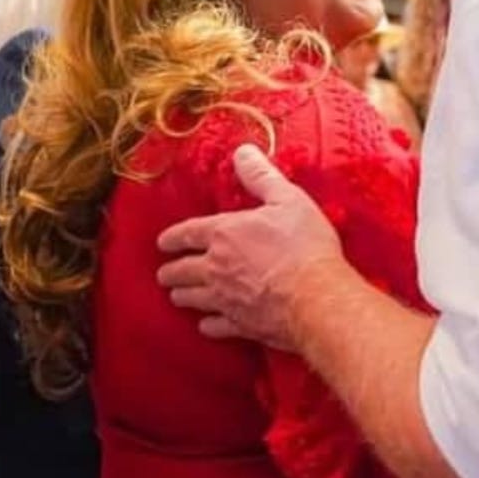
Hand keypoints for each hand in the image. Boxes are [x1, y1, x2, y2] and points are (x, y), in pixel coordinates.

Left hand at [156, 144, 346, 347]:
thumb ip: (261, 176)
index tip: (162, 242)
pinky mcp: (239, 325)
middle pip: (181, 271)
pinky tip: (207, 324)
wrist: (315, 297)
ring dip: (182, 296)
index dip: (172, 237)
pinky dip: (208, 324)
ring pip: (191, 299)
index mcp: (223, 234)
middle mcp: (215, 268)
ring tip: (178, 296)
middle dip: (171, 271)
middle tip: (165, 273)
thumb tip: (243, 151)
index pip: (187, 233)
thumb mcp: (287, 199)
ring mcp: (224, 299)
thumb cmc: (303, 246)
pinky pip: (214, 326)